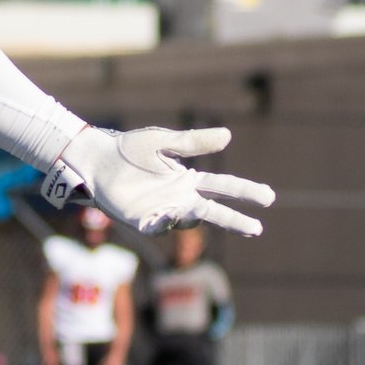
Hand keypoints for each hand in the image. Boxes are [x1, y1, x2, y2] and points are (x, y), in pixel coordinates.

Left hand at [51, 126, 274, 236]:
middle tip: (257, 228)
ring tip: (186, 206)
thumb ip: (194, 142)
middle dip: (236, 220)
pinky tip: (167, 214)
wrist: (97, 161)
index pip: (223, 186)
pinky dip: (167, 223)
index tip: (268, 197)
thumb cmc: (129, 149)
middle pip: (214, 212)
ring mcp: (163, 211)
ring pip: (190, 221)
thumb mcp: (164, 142)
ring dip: (194, 216)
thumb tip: (228, 136)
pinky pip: (162, 227)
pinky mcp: (144, 222)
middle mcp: (180, 198)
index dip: (245, 192)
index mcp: (187, 179)